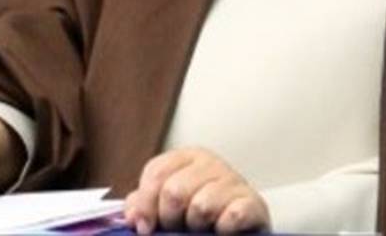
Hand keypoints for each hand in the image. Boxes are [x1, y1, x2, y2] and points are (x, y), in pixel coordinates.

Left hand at [124, 148, 269, 233]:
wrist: (242, 225)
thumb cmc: (201, 214)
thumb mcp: (169, 203)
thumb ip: (144, 203)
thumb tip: (131, 216)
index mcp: (187, 158)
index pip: (155, 173)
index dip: (145, 204)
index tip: (146, 227)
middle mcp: (211, 163)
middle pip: (174, 191)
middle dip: (171, 218)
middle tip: (178, 228)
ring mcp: (234, 180)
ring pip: (200, 206)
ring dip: (197, 226)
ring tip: (203, 228)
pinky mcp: (253, 203)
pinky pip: (231, 217)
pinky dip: (223, 229)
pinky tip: (222, 230)